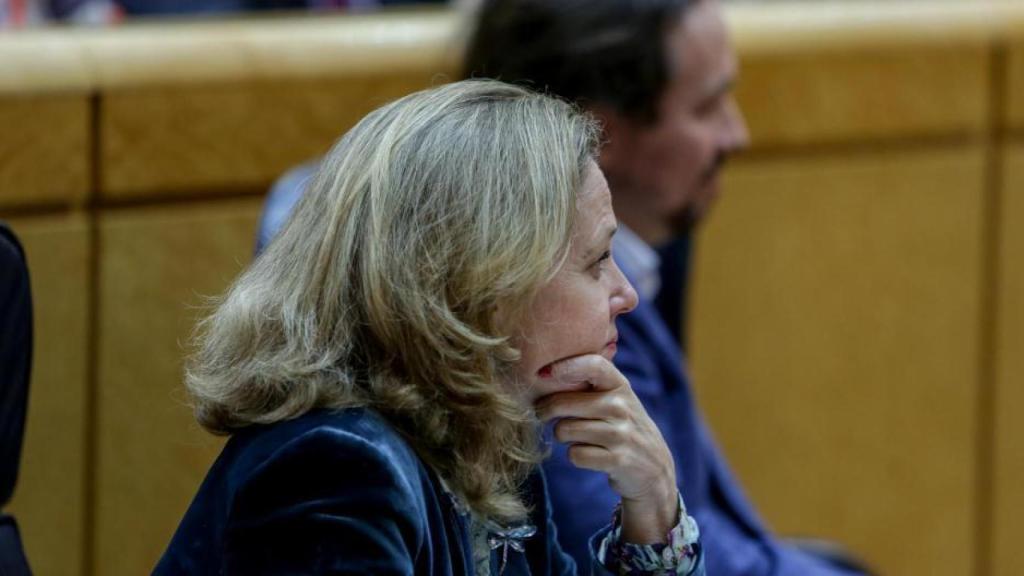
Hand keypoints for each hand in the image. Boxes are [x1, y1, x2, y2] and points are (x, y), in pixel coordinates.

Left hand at [534, 354, 678, 543]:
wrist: (654, 465)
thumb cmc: (622, 425)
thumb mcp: (616, 397)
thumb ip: (591, 381)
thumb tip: (546, 371)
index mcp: (620, 385)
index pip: (593, 364)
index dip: (564, 366)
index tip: (543, 374)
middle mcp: (621, 406)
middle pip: (563, 402)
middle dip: (545, 410)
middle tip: (542, 413)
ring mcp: (621, 434)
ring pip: (565, 429)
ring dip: (560, 435)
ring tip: (570, 435)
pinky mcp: (618, 460)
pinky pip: (575, 455)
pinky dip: (574, 456)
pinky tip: (586, 453)